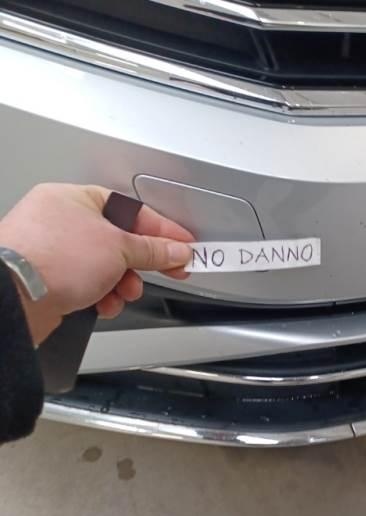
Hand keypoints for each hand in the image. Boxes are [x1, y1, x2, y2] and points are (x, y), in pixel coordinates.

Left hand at [0, 183, 194, 343]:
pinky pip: (88, 283)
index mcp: (75, 198)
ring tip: (126, 291)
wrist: (14, 298)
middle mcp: (61, 221)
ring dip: (123, 282)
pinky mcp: (49, 278)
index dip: (163, 230)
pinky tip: (103, 302)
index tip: (184, 245)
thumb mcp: (119, 248)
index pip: (132, 210)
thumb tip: (176, 250)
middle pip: (120, 240)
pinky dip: (102, 295)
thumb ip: (154, 250)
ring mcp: (53, 251)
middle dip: (143, 262)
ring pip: (106, 265)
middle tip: (170, 269)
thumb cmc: (51, 259)